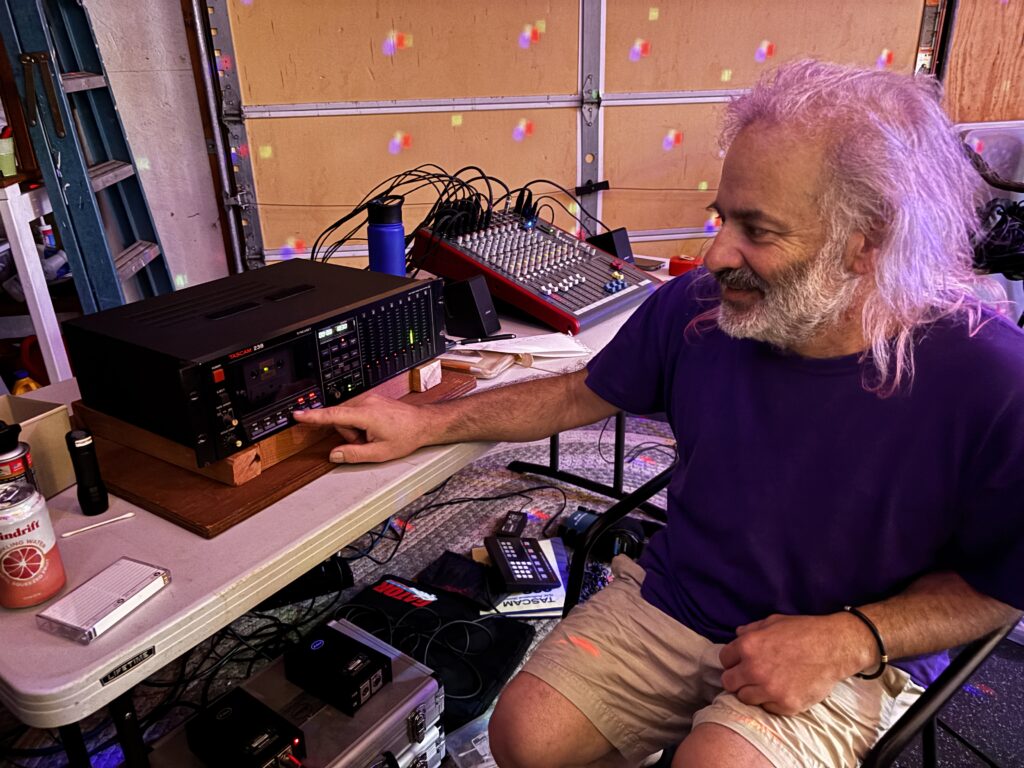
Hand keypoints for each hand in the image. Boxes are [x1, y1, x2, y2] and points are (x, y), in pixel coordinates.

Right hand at [292, 394, 433, 463]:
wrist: (423, 423)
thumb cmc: (406, 436)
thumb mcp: (380, 453)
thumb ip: (354, 454)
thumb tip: (334, 455)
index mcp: (366, 414)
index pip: (333, 415)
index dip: (313, 417)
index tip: (297, 414)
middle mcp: (366, 402)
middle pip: (340, 419)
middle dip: (349, 434)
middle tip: (367, 442)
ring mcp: (369, 399)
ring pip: (347, 416)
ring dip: (355, 430)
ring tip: (373, 436)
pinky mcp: (372, 399)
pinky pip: (356, 412)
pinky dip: (360, 423)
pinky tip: (374, 429)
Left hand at [719, 613, 876, 714]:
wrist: (835, 648)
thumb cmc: (805, 631)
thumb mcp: (774, 622)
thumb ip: (752, 629)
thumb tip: (738, 634)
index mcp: (748, 646)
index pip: (724, 660)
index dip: (733, 660)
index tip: (741, 662)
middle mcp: (755, 669)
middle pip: (729, 682)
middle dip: (737, 678)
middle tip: (750, 676)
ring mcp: (770, 690)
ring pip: (744, 698)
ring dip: (751, 691)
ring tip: (766, 684)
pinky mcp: (786, 705)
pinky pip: (767, 708)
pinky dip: (771, 701)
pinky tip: (782, 690)